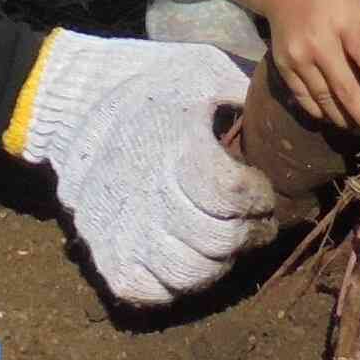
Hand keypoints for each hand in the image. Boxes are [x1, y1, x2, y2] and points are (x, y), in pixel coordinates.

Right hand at [14, 34, 277, 303]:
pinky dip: (172, 284)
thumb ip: (243, 95)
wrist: (72, 101)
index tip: (260, 189)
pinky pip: (146, 291)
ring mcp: (124, 229)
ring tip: (221, 240)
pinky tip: (183, 257)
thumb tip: (287, 115)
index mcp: (177, 147)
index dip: (259, 197)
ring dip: (217, 261)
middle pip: (218, 240)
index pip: (234, 195)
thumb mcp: (201, 69)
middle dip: (250, 232)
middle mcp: (151, 194)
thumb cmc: (146, 83)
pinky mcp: (104, 251)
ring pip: (189, 274)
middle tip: (254, 220)